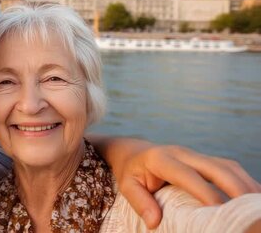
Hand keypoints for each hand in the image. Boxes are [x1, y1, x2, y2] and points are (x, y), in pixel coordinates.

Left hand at [115, 144, 260, 228]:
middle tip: (246, 209)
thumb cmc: (131, 172)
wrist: (134, 152)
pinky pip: (229, 167)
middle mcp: (182, 153)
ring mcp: (195, 154)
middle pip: (215, 166)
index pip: (187, 175)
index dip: (205, 192)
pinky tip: (251, 196)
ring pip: (227, 165)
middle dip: (234, 187)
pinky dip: (243, 181)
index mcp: (161, 159)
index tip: (218, 209)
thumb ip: (139, 202)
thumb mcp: (127, 185)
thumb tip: (154, 222)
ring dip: (244, 184)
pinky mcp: (204, 159)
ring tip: (254, 206)